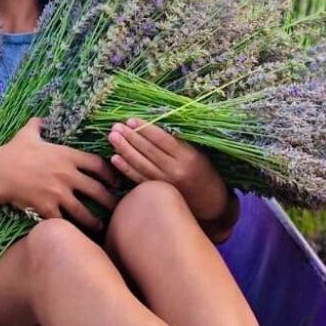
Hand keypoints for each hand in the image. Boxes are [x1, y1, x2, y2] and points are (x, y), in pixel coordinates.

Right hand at [0, 118, 120, 232]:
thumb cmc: (12, 153)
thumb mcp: (26, 134)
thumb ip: (37, 125)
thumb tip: (40, 118)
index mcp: (67, 156)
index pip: (98, 164)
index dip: (111, 174)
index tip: (116, 181)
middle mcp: (67, 174)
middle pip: (97, 189)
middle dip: (110, 200)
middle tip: (116, 207)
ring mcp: (58, 192)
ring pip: (84, 210)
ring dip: (94, 220)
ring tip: (101, 227)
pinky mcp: (47, 207)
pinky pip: (64, 221)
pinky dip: (71, 229)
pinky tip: (77, 234)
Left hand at [106, 118, 230, 225]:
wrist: (213, 205)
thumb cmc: (206, 173)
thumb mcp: (199, 154)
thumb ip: (179, 143)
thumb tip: (153, 127)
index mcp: (187, 156)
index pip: (161, 139)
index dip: (144, 128)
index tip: (130, 120)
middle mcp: (175, 170)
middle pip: (148, 150)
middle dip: (129, 137)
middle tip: (115, 126)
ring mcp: (165, 183)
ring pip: (141, 164)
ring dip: (124, 150)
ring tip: (112, 137)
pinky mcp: (159, 193)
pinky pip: (139, 179)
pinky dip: (126, 168)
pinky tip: (115, 158)